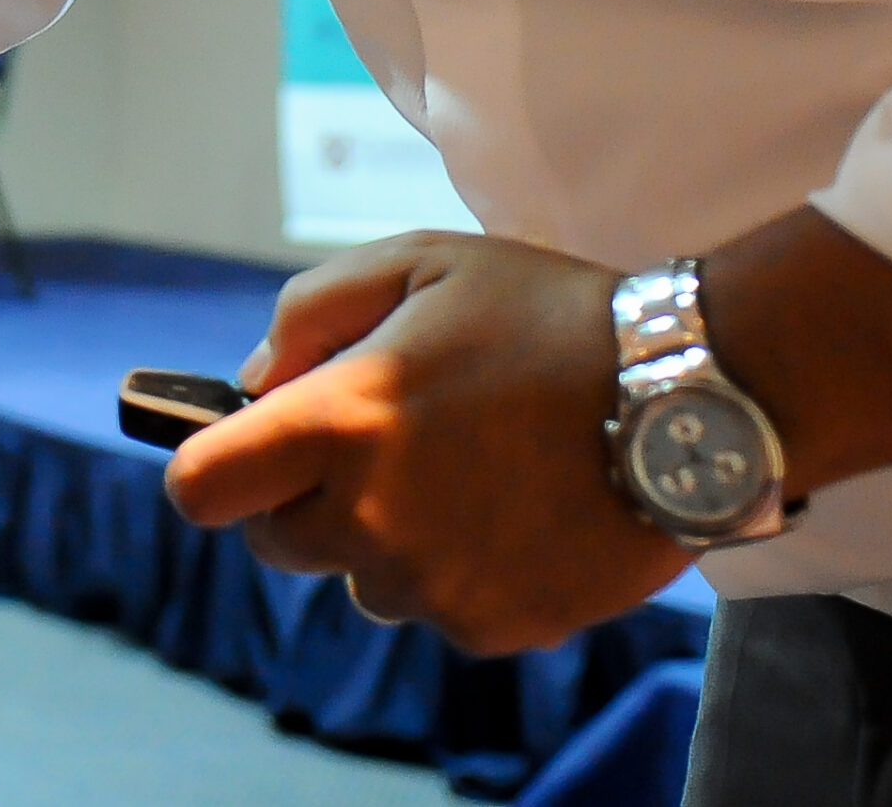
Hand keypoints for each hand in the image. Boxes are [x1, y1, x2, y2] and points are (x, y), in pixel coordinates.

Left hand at [163, 232, 686, 656]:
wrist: (690, 391)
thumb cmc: (544, 312)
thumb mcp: (417, 263)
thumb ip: (308, 314)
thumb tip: (254, 386)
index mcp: (341, 424)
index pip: (201, 488)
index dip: (212, 467)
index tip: (246, 450)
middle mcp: (374, 520)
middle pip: (277, 544)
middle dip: (306, 499)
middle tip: (384, 446)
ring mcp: (435, 584)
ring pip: (362, 582)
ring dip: (387, 541)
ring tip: (469, 473)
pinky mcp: (494, 627)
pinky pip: (438, 610)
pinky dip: (458, 573)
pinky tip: (514, 511)